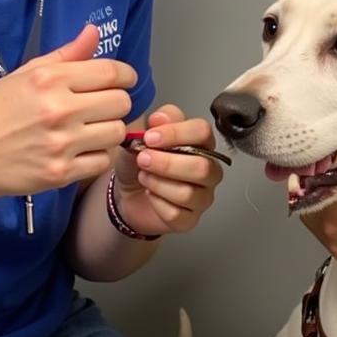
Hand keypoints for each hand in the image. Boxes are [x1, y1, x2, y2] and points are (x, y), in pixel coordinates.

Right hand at [0, 25, 136, 207]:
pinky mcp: (61, 173)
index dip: (126, 74)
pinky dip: (97, 155)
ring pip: (117, 132)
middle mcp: (58, 110)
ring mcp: (61, 144)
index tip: (124, 79)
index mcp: (50, 80)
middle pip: (121, 102)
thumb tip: (94, 32)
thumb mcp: (25, 74)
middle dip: (116, 102)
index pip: (111, 72)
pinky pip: (103, 161)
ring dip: (109, 129)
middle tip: (101, 106)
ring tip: (90, 129)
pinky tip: (80, 150)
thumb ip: (65, 55)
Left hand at [113, 106, 224, 235]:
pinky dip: (157, 203)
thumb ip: (156, 122)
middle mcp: (208, 169)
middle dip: (167, 163)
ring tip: (144, 176)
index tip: (150, 137)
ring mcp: (202, 196)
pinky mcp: (190, 219)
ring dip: (159, 184)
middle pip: (201, 166)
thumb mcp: (143, 135)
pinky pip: (178, 214)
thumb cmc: (140, 162)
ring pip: (189, 193)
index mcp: (201, 143)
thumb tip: (160, 118)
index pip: (202, 132)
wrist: (127, 191)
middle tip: (143, 159)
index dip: (176, 133)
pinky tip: (150, 195)